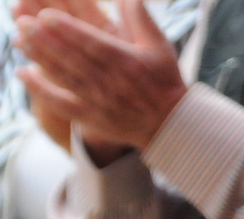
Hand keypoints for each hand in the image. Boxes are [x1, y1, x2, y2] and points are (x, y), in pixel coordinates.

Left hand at [15, 0, 185, 159]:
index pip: (94, 44)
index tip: (46, 16)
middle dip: (45, 40)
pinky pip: (60, 103)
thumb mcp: (160, 46)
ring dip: (39, 58)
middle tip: (23, 23)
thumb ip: (139, 18)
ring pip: (63, 77)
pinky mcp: (92, 118)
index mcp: (128, 63)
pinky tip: (21, 73)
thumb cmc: (164, 80)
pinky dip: (39, 90)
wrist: (171, 124)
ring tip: (19, 39)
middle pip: (72, 59)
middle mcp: (113, 83)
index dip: (68, 30)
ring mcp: (101, 102)